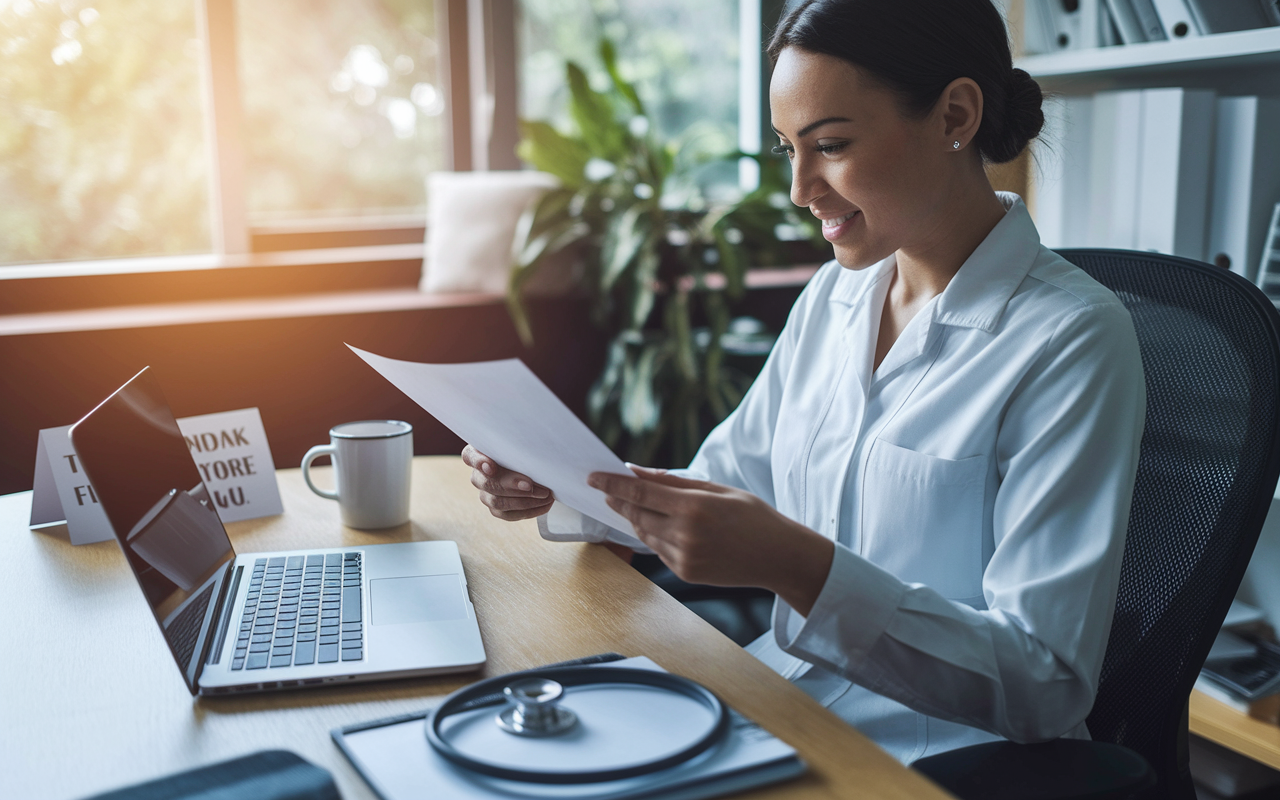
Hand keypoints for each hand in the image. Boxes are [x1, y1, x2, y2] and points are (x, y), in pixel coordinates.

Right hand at [461, 445, 553, 520]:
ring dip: (523, 500)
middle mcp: (479, 475)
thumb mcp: (519, 442)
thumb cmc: (523, 449)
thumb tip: (537, 449)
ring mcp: (486, 494)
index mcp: (478, 453)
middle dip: (511, 484)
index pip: (470, 456)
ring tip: (544, 495)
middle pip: (487, 483)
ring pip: (497, 502)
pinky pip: (508, 515)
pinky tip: (543, 504)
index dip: (479, 462)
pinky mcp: (496, 509)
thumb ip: (519, 443)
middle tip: (530, 485)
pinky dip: (528, 511)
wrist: (529, 465)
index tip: (491, 467)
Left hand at [588, 466, 833, 615]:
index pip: (640, 493)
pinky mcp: (685, 573)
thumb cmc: (753, 516)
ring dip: (634, 518)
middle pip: (636, 514)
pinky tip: (659, 525)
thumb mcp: (718, 488)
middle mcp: (685, 534)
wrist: (778, 556)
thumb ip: (675, 482)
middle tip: (605, 488)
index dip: (612, 484)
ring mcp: (684, 557)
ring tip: (630, 504)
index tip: (594, 476)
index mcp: (694, 507)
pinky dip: (654, 535)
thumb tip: (639, 472)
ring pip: (644, 533)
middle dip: (618, 500)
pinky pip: (658, 550)